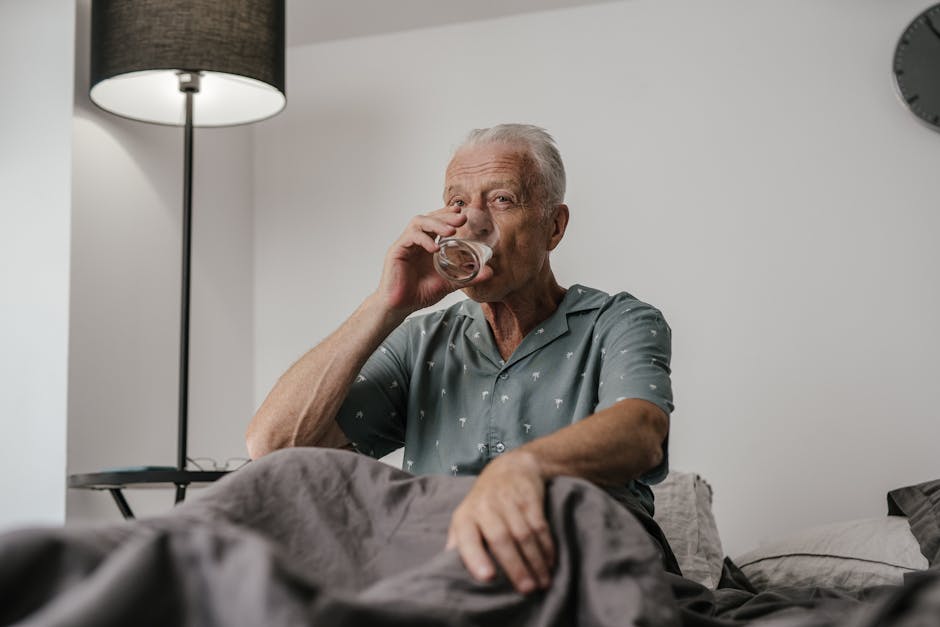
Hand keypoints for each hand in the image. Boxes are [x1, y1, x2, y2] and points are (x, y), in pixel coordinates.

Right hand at [375, 206, 492, 314]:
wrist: (400, 307)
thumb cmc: (419, 293)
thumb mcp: (448, 283)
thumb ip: (467, 277)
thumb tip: (490, 272)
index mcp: (426, 245)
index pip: (437, 222)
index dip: (448, 214)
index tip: (463, 212)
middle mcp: (415, 241)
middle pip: (429, 217)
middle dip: (446, 215)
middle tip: (462, 218)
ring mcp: (405, 244)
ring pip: (419, 222)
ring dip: (436, 223)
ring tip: (451, 230)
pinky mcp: (397, 251)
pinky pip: (410, 238)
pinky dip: (424, 240)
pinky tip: (435, 248)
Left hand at [446, 450, 554, 593]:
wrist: (511, 467)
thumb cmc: (484, 502)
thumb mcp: (465, 516)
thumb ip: (459, 542)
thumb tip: (449, 573)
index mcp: (466, 516)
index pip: (468, 538)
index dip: (476, 557)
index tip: (488, 577)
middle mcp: (486, 507)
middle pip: (501, 539)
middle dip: (516, 566)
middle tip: (527, 590)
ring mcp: (509, 500)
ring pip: (524, 535)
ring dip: (536, 561)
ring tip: (543, 583)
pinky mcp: (530, 498)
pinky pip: (540, 526)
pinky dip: (547, 547)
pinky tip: (550, 563)